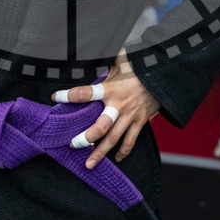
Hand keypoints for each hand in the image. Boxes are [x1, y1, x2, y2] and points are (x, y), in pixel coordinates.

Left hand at [52, 48, 159, 168]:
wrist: (164, 76)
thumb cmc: (139, 66)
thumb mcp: (121, 61)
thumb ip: (106, 64)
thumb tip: (93, 55)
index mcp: (112, 88)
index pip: (87, 93)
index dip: (70, 95)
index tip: (55, 97)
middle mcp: (119, 105)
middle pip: (101, 126)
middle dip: (86, 138)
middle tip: (73, 144)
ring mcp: (130, 116)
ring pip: (114, 139)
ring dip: (100, 152)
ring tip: (88, 164)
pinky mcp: (140, 122)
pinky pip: (131, 141)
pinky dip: (124, 151)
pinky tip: (117, 158)